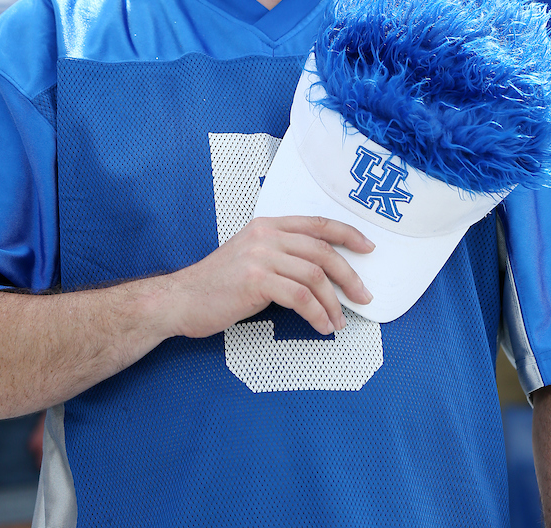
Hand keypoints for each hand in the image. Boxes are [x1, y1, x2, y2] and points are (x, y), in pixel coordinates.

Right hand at [168, 216, 374, 338]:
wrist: (181, 300)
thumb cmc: (217, 285)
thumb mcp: (250, 256)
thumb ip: (280, 254)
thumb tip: (320, 272)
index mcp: (267, 225)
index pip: (316, 223)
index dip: (347, 234)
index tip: (368, 247)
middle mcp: (266, 234)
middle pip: (322, 250)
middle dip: (348, 275)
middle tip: (363, 295)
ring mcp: (261, 256)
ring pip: (314, 276)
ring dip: (333, 303)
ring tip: (338, 322)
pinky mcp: (256, 280)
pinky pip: (300, 297)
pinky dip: (317, 314)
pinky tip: (322, 327)